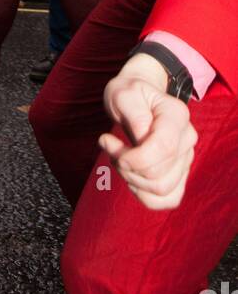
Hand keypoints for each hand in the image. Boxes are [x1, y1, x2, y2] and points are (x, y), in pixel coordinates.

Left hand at [99, 53, 197, 209]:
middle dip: (125, 166)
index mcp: (177, 115)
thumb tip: (143, 139)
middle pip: (159, 173)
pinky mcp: (180, 175)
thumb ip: (135, 114)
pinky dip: (144, 195)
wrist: (139, 98)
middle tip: (108, 146)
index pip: (163, 148)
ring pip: (162, 189)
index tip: (106, 141)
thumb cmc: (129, 94)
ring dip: (131, 179)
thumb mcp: (123, 93)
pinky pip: (168, 200)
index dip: (133, 156)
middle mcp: (187, 139)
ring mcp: (186, 158)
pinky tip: (131, 176)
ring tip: (118, 158)